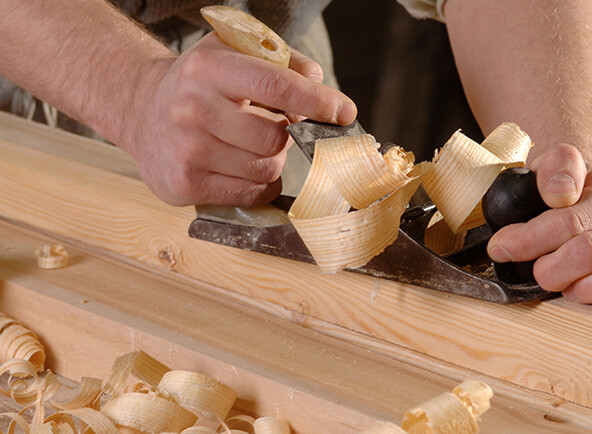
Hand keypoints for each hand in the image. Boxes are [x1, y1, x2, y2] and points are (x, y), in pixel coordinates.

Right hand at [122, 32, 356, 206]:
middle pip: (275, 138)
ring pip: (267, 169)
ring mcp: (186, 151)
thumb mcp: (233, 52)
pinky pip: (251, 192)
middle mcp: (192, 109)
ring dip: (273, 159)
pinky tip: (242, 164)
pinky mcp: (184, 184)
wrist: (140, 108)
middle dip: (288, 135)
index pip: (276, 87)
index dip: (318, 101)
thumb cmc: (200, 82)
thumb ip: (282, 61)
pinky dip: (260, 182)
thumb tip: (318, 84)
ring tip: (250, 143)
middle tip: (276, 125)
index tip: (344, 112)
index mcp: (208, 69)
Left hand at [487, 143, 591, 311]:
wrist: (587, 205)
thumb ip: (555, 167)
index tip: (502, 247)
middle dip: (550, 267)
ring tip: (564, 285)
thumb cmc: (564, 193)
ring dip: (584, 287)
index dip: (531, 238)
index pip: (572, 219)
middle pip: (591, 250)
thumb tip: (560, 194)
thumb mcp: (552, 167)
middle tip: (535, 271)